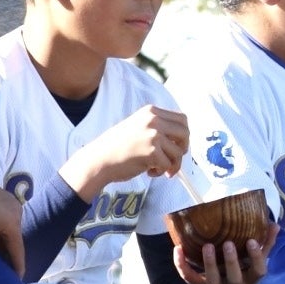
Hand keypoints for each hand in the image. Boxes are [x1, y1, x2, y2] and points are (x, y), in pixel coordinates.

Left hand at [0, 180, 25, 282]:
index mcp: (12, 222)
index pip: (17, 251)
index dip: (16, 267)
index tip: (16, 280)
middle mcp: (16, 212)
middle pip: (13, 241)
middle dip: (8, 256)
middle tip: (4, 273)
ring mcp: (10, 204)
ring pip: (8, 231)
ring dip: (2, 244)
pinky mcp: (2, 199)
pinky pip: (4, 221)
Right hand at [65, 105, 189, 196]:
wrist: (98, 159)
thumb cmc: (117, 147)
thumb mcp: (138, 127)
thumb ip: (158, 128)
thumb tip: (182, 140)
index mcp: (151, 111)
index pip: (182, 119)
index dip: (183, 135)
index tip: (176, 146)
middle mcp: (153, 120)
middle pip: (185, 133)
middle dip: (182, 149)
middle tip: (173, 159)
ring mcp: (153, 134)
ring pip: (179, 152)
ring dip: (171, 164)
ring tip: (156, 168)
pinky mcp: (151, 151)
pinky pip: (169, 165)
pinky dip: (162, 172)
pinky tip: (149, 172)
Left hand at [172, 224, 271, 283]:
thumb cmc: (237, 277)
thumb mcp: (251, 267)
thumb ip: (264, 247)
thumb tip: (274, 225)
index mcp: (249, 281)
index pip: (258, 272)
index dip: (257, 258)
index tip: (252, 241)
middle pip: (234, 279)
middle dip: (231, 262)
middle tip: (228, 243)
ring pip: (212, 280)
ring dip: (209, 263)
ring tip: (207, 245)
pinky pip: (189, 278)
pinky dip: (182, 264)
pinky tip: (178, 249)